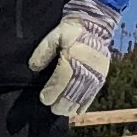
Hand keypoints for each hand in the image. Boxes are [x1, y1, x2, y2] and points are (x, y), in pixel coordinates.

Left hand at [28, 0, 121, 115]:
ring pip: (84, 94)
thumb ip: (43, 51)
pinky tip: (78, 111)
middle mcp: (87, 66)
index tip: (44, 99)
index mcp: (74, 55)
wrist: (95, 25)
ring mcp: (97, 72)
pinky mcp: (102, 75)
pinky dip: (86, 103)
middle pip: (74, 89)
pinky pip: (94, 92)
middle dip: (63, 102)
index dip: (53, 90)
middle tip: (53, 109)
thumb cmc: (71, 31)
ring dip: (73, 105)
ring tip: (62, 111)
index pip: (62, 77)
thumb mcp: (54, 35)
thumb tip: (33, 67)